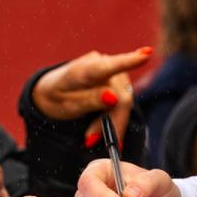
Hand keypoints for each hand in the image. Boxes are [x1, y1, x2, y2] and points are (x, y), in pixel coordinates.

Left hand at [31, 47, 152, 144]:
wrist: (51, 92)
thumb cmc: (58, 97)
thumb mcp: (66, 105)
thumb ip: (89, 100)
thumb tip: (114, 97)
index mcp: (80, 70)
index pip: (105, 66)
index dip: (127, 61)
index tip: (145, 55)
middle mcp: (99, 64)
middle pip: (121, 96)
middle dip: (112, 122)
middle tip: (91, 140)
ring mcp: (110, 69)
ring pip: (125, 101)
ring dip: (112, 122)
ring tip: (91, 135)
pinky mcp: (117, 77)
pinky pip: (124, 101)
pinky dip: (114, 118)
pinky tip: (101, 128)